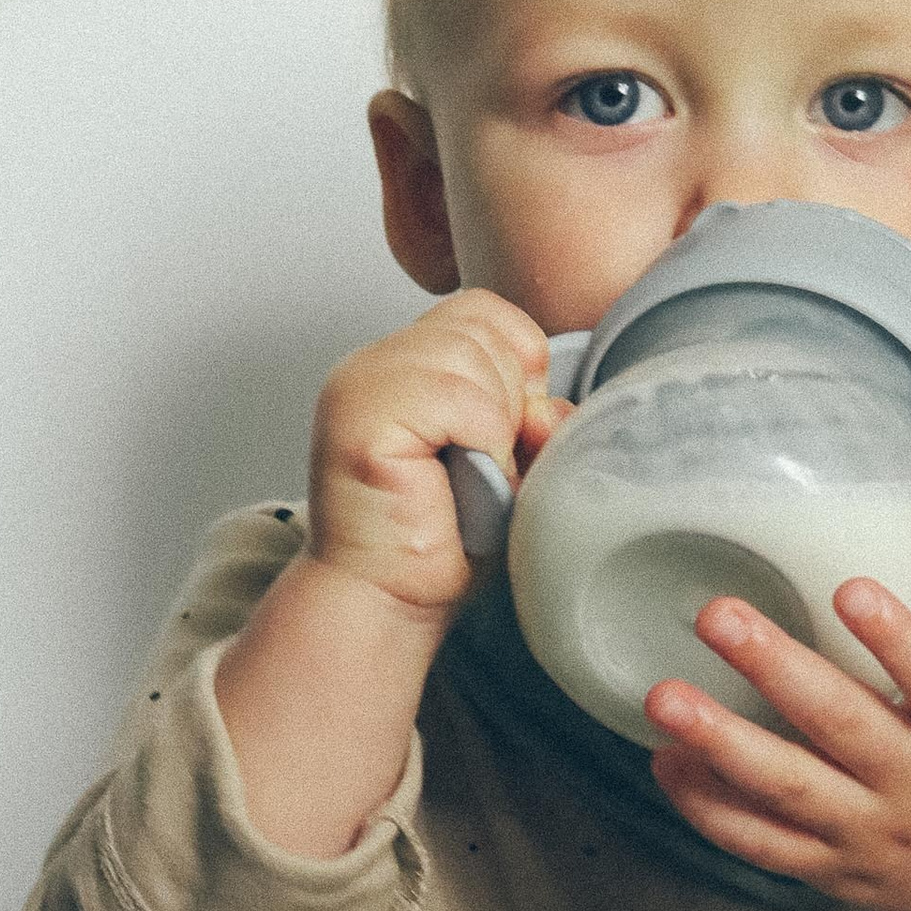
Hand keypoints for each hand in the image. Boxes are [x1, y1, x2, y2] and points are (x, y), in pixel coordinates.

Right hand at [307, 292, 569, 623]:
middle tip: (487, 462)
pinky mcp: (358, 414)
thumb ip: (532, 416)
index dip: (516, 364)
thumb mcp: (508, 461)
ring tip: (471, 474)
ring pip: (469, 354)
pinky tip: (460, 476)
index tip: (508, 430)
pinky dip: (480, 438)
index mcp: (405, 361)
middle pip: (480, 327)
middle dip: (509, 397)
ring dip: (494, 422)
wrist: (387, 600)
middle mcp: (375, 361)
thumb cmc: (440, 540)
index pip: (482, 310)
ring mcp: (361, 382)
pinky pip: (455, 395)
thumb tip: (552, 407)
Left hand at [642, 537, 910, 910]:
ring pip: (792, 791)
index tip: (848, 589)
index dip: (896, 641)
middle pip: (845, 728)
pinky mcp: (836, 871)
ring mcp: (874, 835)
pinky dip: (711, 809)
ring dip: (722, 744)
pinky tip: (667, 762)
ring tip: (664, 697)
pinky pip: (765, 845)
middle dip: (776, 670)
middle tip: (719, 615)